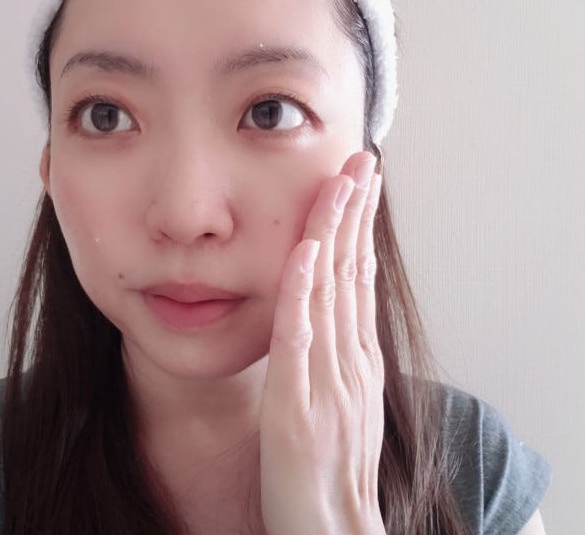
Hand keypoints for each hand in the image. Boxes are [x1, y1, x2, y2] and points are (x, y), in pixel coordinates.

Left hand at [259, 151, 385, 534]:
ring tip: (338, 182)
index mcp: (356, 358)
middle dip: (355, 214)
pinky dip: (302, 294)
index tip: (359, 184)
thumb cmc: (328, 466)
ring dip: (334, 234)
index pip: (359, 279)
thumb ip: (337, 355)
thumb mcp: (341, 401)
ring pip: (332, 294)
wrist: (329, 528)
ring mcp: (327, 382)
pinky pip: (300, 341)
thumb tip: (332, 310)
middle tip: (359, 160)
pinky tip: (303, 254)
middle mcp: (349, 361)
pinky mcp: (297, 406)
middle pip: (353, 274)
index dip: (359, 228)